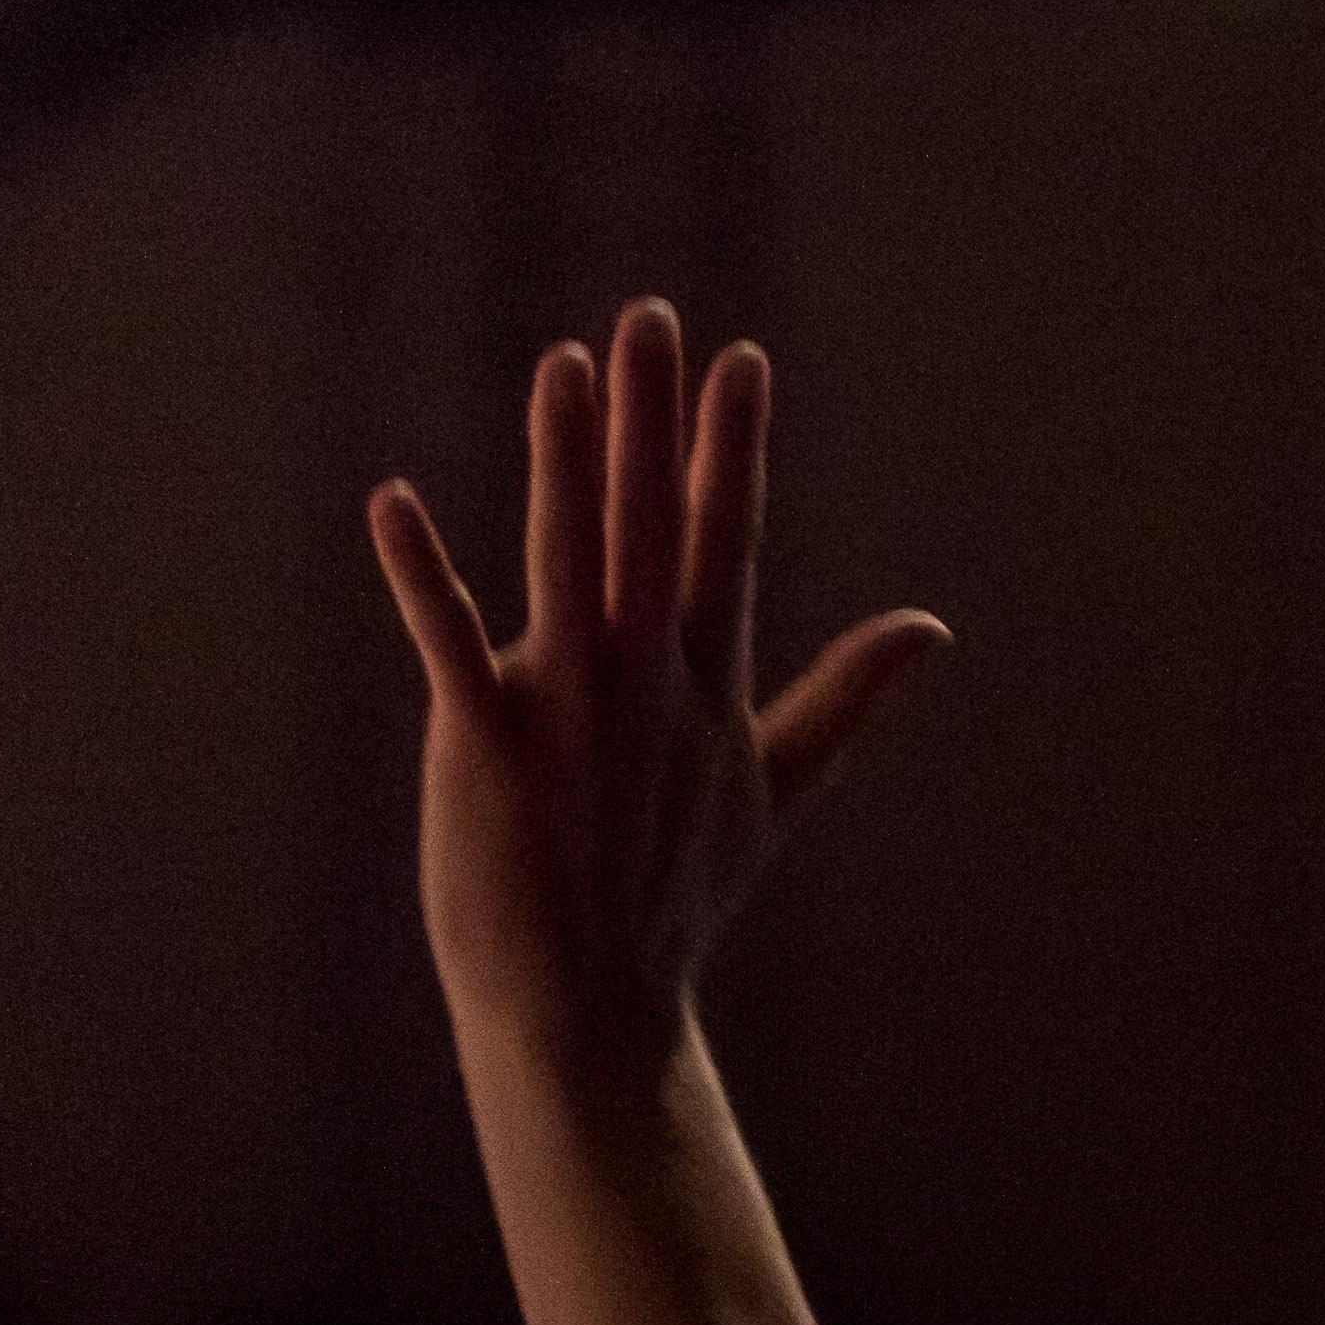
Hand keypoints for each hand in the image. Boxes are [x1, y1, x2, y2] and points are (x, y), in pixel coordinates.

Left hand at [368, 300, 944, 1078]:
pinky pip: (448, 640)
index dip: (731, 447)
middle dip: (655, 419)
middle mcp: (646, 682)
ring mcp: (569, 709)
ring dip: (566, 461)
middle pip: (652, 525)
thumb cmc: (677, 900)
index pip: (726, 540)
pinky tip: (391, 502)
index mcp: (707, 684)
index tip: (741, 357)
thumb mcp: (776, 790)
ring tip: (564, 365)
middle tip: (653, 316)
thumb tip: (933, 633)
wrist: (591, 1008)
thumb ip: (847, 698)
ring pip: (568, 558)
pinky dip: (422, 574)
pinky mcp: (487, 742)